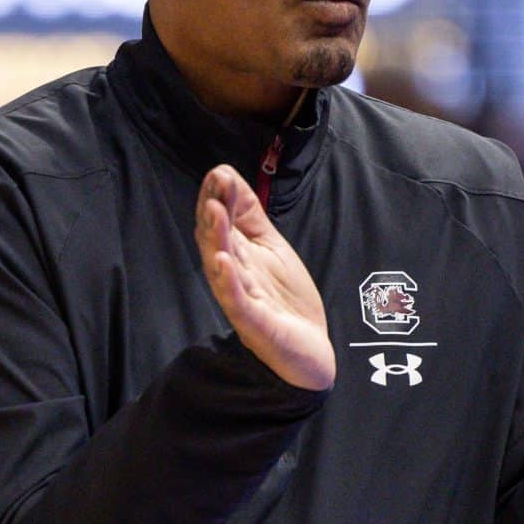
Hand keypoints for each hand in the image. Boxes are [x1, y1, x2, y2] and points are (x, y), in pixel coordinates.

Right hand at [195, 164, 334, 389]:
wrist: (309, 351)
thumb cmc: (286, 300)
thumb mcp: (270, 246)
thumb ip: (250, 215)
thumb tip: (227, 176)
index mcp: (237, 257)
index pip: (220, 223)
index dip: (217, 198)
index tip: (218, 173)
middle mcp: (233, 276)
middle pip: (215, 242)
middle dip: (213, 214)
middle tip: (214, 187)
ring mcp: (241, 300)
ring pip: (221, 269)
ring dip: (216, 240)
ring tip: (214, 213)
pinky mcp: (253, 325)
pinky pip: (236, 302)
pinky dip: (228, 283)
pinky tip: (223, 262)